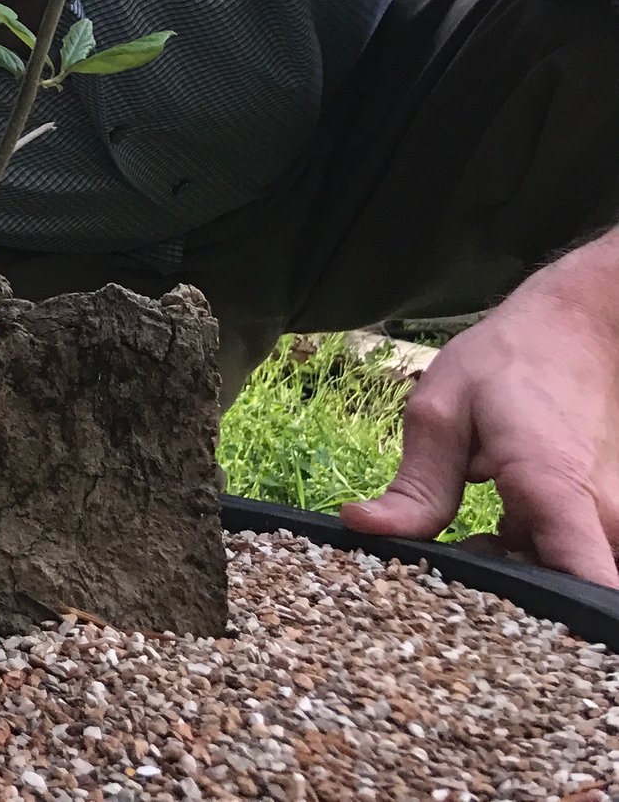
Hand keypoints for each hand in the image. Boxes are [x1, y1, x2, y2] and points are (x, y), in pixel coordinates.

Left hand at [341, 233, 618, 586]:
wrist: (576, 329)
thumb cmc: (507, 363)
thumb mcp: (441, 412)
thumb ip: (415, 486)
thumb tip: (362, 528)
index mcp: (556, 489)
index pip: (582, 583)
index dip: (542, 620)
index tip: (487, 625)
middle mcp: (601, 516)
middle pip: (560, 593)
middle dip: (503, 604)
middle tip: (442, 585)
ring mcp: (610, 520)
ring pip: (561, 579)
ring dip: (511, 577)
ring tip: (458, 550)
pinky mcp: (604, 521)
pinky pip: (567, 560)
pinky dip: (525, 560)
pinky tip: (484, 540)